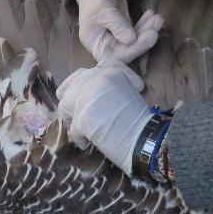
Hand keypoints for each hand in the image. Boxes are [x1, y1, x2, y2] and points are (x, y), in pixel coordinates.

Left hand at [56, 60, 151, 174]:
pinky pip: (72, 129)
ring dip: (73, 120)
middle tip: (83, 118)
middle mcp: (97, 77)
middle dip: (72, 104)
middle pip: (69, 88)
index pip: (81, 74)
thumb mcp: (123, 92)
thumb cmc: (139, 120)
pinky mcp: (82, 115)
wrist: (147, 137)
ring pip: (65, 106)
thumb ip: (104, 89)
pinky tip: (90, 142)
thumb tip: (84, 100)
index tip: (84, 102)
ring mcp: (88, 95)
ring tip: (86, 131)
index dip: (79, 89)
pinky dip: (80, 138)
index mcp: (110, 71)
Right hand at [76, 0, 162, 62]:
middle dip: (142, 41)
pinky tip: (152, 15)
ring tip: (158, 19)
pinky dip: (145, 24)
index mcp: (95, 44)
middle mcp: (105, 45)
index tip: (144, 42)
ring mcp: (116, 38)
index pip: (113, 58)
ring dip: (147, 31)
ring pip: (135, 41)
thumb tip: (131, 40)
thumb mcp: (106, 11)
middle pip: (127, 50)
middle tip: (154, 31)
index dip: (130, 53)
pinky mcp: (125, 30)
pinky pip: (137, 31)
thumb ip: (118, 26)